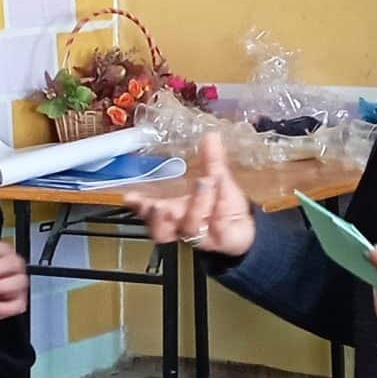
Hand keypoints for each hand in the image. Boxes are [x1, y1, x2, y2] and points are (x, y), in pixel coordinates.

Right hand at [125, 134, 255, 258]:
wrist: (246, 229)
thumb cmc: (224, 207)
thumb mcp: (217, 179)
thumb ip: (212, 160)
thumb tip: (211, 135)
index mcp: (175, 212)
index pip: (150, 212)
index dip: (139, 206)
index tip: (130, 197)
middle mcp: (182, 226)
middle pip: (161, 230)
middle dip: (156, 218)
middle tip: (157, 205)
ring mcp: (200, 236)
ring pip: (190, 227)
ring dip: (195, 205)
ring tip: (204, 182)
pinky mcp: (220, 242)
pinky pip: (217, 229)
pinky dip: (220, 212)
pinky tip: (224, 200)